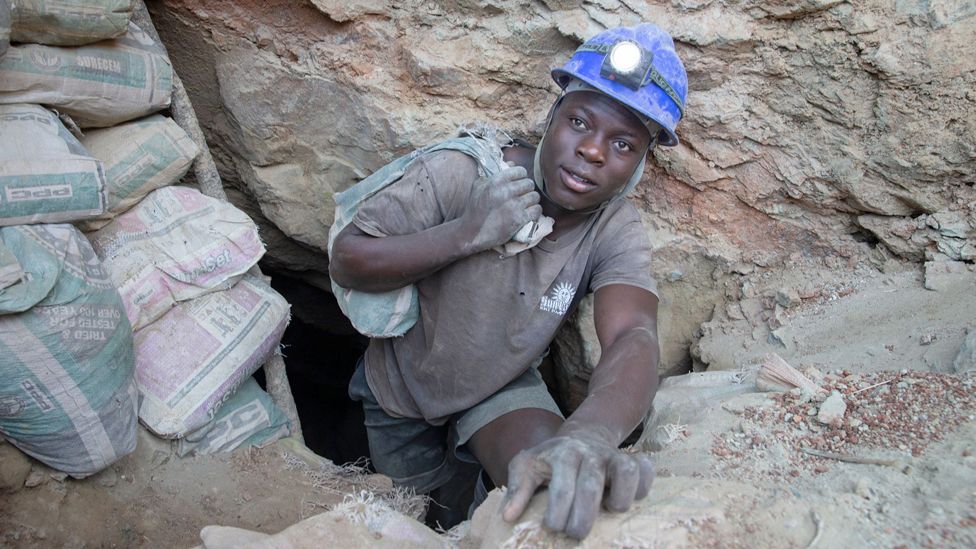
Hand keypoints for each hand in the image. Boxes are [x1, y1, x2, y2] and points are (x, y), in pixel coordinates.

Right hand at [459, 165, 540, 252]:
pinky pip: (536, 210)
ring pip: (535, 196)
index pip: (520, 171)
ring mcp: (514, 205)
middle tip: (523, 195)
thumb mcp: (478, 186)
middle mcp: (506, 191)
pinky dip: (535, 212)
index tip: (519, 182)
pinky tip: (529, 214)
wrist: (471, 233)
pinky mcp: (519, 219)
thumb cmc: (474, 208)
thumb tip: (511, 163)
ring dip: (532, 201)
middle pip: (529, 183)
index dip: (521, 176)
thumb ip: (494, 173)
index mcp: (496, 180)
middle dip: (527, 189)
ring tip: (527, 204)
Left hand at [501, 430, 654, 538]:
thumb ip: (517, 489)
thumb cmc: (551, 459)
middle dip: (583, 516)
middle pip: (591, 486)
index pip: (561, 487)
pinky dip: (643, 485)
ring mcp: (612, 455)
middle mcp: (589, 453)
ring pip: (625, 471)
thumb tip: (508, 517)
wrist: (582, 435)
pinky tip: (631, 499)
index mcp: (562, 454)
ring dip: (620, 497)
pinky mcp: (631, 460)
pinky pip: (645, 469)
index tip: (552, 528)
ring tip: (610, 512)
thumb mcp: (527, 466)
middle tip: (575, 533)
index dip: (558, 512)